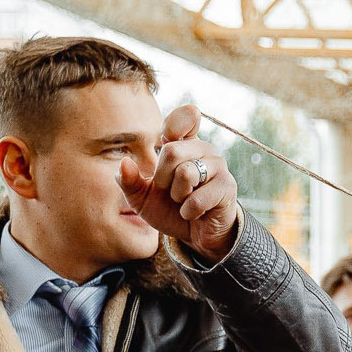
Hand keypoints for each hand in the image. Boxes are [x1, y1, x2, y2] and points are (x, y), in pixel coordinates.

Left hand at [120, 103, 241, 261]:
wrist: (194, 235)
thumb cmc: (169, 210)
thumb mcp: (141, 198)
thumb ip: (129, 181)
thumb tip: (124, 163)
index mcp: (184, 144)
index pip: (186, 116)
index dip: (176, 123)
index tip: (167, 138)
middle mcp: (204, 150)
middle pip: (171, 151)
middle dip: (162, 179)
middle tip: (169, 191)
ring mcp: (218, 166)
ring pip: (186, 173)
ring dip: (177, 196)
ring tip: (184, 201)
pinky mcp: (227, 187)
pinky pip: (196, 199)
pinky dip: (188, 212)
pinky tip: (195, 213)